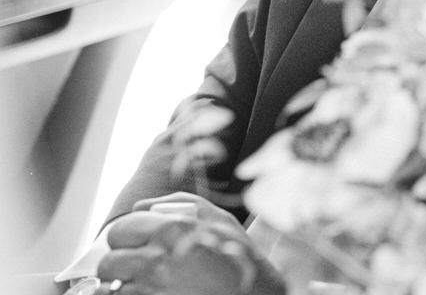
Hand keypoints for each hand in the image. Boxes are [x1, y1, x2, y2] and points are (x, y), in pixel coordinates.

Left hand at [96, 197, 284, 294]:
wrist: (252, 294)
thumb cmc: (237, 256)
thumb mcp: (218, 218)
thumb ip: (178, 203)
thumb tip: (141, 205)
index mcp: (171, 230)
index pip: (120, 230)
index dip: (126, 236)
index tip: (135, 243)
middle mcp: (157, 260)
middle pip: (109, 262)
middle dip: (120, 263)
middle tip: (137, 266)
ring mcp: (152, 290)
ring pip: (111, 288)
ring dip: (123, 285)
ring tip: (144, 283)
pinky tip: (150, 292)